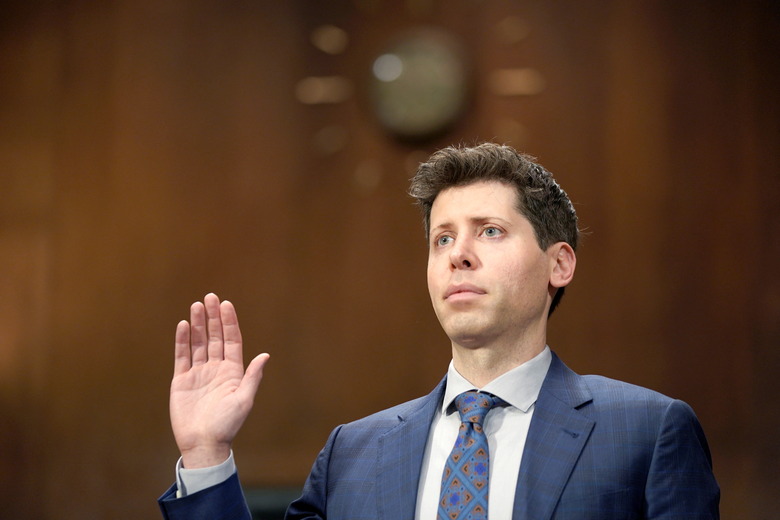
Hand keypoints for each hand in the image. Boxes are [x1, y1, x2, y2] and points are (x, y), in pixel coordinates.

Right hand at [169, 293, 269, 468]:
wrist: (203, 444)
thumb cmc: (227, 425)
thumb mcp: (244, 400)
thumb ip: (252, 376)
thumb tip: (265, 355)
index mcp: (233, 371)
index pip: (231, 340)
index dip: (229, 322)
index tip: (226, 304)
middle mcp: (216, 369)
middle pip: (215, 337)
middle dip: (213, 317)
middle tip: (210, 296)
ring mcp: (199, 373)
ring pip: (198, 343)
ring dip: (198, 324)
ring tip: (196, 305)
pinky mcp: (182, 380)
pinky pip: (182, 356)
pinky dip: (182, 341)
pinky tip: (184, 325)